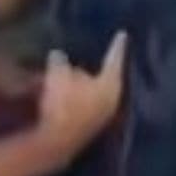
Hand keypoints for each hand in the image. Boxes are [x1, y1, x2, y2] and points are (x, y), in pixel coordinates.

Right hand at [29, 31, 127, 167]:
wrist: (56, 141)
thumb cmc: (63, 102)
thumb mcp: (58, 73)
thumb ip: (60, 62)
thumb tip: (59, 55)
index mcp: (110, 84)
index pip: (114, 57)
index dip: (117, 45)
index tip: (123, 33)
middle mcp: (110, 100)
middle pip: (97, 77)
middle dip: (84, 70)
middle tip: (67, 61)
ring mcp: (98, 117)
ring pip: (86, 92)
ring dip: (72, 85)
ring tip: (53, 78)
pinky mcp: (85, 127)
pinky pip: (77, 104)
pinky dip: (68, 97)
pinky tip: (51, 94)